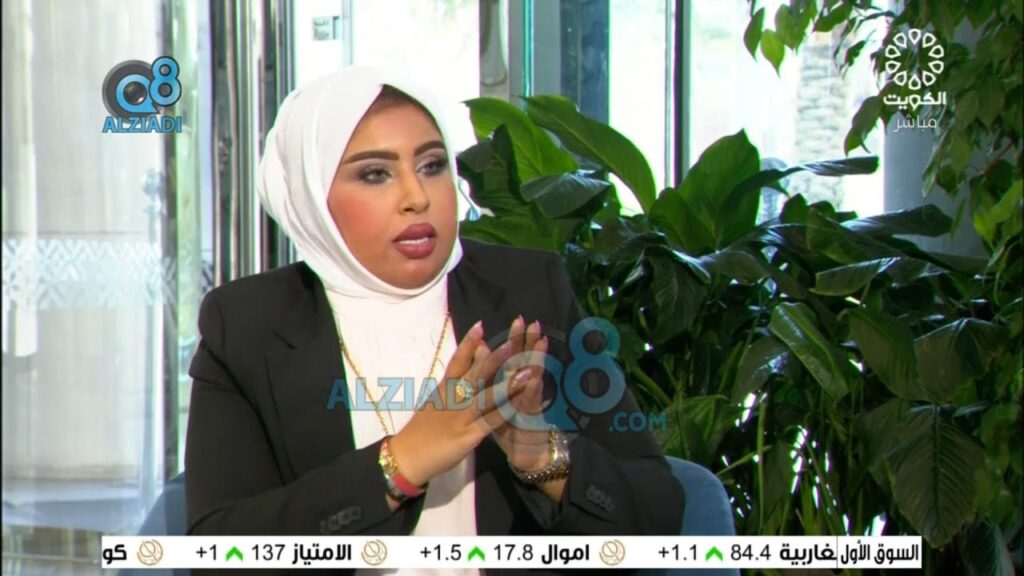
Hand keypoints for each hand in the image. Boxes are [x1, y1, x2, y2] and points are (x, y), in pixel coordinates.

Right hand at [388, 321, 525, 486]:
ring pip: (486, 398)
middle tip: (510, 342)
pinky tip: (519, 406)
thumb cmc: (421, 429)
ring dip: (507, 384)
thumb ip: (450, 383)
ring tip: (526, 372)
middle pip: (474, 376)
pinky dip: (505, 414)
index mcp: (443, 390)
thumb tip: (464, 364)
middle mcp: (453, 400)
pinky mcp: (468, 436)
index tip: (480, 325)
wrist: (407, 457)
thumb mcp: (434, 401)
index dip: (468, 344)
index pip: (456, 362)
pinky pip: (489, 423)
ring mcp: (461, 418)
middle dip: (493, 359)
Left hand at [484, 317, 552, 471]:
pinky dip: (531, 392)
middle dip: (528, 344)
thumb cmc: (508, 428)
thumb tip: (478, 350)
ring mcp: (529, 406)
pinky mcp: (532, 422)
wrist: (525, 455)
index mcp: (510, 386)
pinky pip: (531, 406)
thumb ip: (487, 378)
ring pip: (533, 380)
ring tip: (541, 342)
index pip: (512, 359)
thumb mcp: (495, 403)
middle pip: (524, 364)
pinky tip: (533, 378)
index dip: (515, 340)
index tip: (518, 320)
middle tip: (533, 323)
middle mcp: (522, 392)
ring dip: (537, 361)